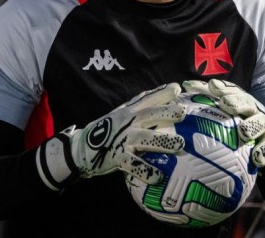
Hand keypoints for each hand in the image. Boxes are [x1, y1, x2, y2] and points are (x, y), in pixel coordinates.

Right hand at [36, 83, 185, 190]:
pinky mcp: (117, 157)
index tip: (177, 88)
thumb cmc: (107, 133)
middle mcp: (126, 123)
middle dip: (165, 113)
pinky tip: (158, 177)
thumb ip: (138, 110)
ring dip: (163, 141)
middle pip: (148, 115)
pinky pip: (134, 165)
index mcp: (127, 112)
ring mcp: (121, 140)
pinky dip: (146, 171)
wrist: (81, 149)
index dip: (161, 93)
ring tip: (180, 144)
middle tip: (183, 112)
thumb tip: (160, 105)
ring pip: (144, 139)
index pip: (146, 99)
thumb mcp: (120, 117)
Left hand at [182, 79, 264, 173]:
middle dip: (237, 102)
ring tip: (243, 133)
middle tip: (226, 105)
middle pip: (247, 103)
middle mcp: (254, 109)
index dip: (222, 88)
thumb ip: (208, 98)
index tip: (212, 86)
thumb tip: (185, 85)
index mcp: (241, 100)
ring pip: (260, 123)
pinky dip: (263, 151)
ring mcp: (264, 125)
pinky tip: (256, 158)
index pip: (232, 90)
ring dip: (251, 127)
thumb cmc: (240, 123)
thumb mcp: (227, 110)